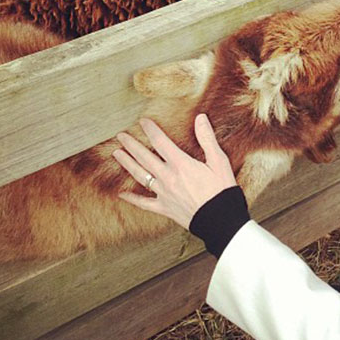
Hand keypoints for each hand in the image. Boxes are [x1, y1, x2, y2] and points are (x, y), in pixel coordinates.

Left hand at [113, 114, 236, 229]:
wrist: (221, 220)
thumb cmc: (222, 190)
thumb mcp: (218, 161)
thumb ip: (207, 138)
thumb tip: (200, 118)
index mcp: (181, 164)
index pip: (160, 142)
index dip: (150, 130)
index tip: (143, 121)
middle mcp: (168, 177)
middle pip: (144, 157)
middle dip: (132, 144)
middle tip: (121, 135)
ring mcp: (163, 193)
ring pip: (140, 176)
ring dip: (127, 163)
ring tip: (117, 154)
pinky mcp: (164, 208)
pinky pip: (144, 203)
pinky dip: (132, 198)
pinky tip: (121, 194)